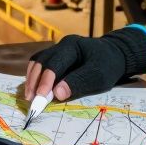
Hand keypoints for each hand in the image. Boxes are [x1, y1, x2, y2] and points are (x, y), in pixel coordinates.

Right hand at [24, 27, 145, 101]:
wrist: (116, 55)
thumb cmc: (109, 66)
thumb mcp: (99, 76)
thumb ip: (78, 83)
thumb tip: (56, 94)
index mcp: (72, 46)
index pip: (54, 63)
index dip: (46, 81)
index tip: (41, 98)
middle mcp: (62, 45)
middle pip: (42, 61)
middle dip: (35, 81)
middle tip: (31, 100)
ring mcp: (57, 49)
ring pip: (38, 62)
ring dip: (32, 79)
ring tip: (29, 96)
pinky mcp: (56, 57)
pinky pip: (40, 64)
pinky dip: (35, 76)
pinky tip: (34, 88)